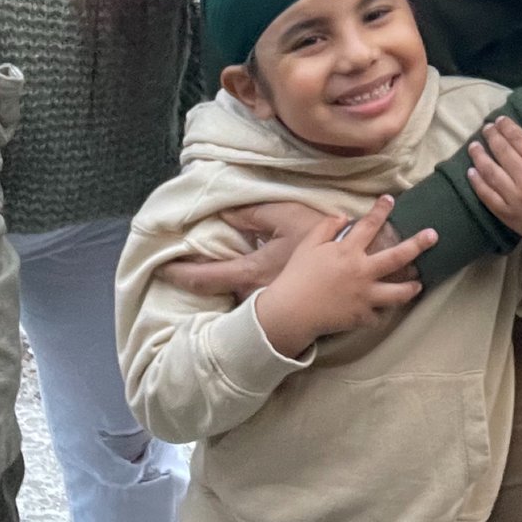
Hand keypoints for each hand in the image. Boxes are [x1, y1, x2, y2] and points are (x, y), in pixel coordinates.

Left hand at [162, 199, 396, 297]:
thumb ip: (252, 215)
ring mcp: (271, 305)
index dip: (180, 273)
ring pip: (236, 301)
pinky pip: (257, 305)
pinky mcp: (285, 306)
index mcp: (253, 272)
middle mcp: (256, 295)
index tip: (161, 269)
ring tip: (203, 277)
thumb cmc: (324, 238)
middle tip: (174, 271)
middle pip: (218, 293)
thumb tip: (223, 215)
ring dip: (221, 291)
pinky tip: (243, 283)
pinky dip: (244, 295)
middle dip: (198, 283)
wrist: (360, 262)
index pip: (205, 278)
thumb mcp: (286, 217)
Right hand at [252, 196, 435, 357]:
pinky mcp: (361, 316)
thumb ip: (326, 228)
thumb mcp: (308, 245)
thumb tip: (344, 217)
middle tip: (434, 235)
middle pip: (397, 256)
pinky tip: (384, 311)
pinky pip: (377, 316)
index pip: (369, 225)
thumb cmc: (297, 275)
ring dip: (410, 287)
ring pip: (397, 292)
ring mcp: (364, 296)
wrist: (290, 311)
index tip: (391, 199)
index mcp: (348, 251)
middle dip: (418, 245)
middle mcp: (362, 271)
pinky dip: (379, 314)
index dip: (381, 210)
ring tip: (418, 284)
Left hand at [466, 117, 521, 255]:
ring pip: (491, 172)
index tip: (500, 120)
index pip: (520, 140)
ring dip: (479, 156)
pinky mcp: (507, 214)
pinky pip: (487, 195)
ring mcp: (515, 198)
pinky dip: (477, 183)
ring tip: (473, 146)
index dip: (508, 128)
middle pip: (503, 152)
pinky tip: (471, 172)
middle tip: (486, 128)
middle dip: (492, 137)